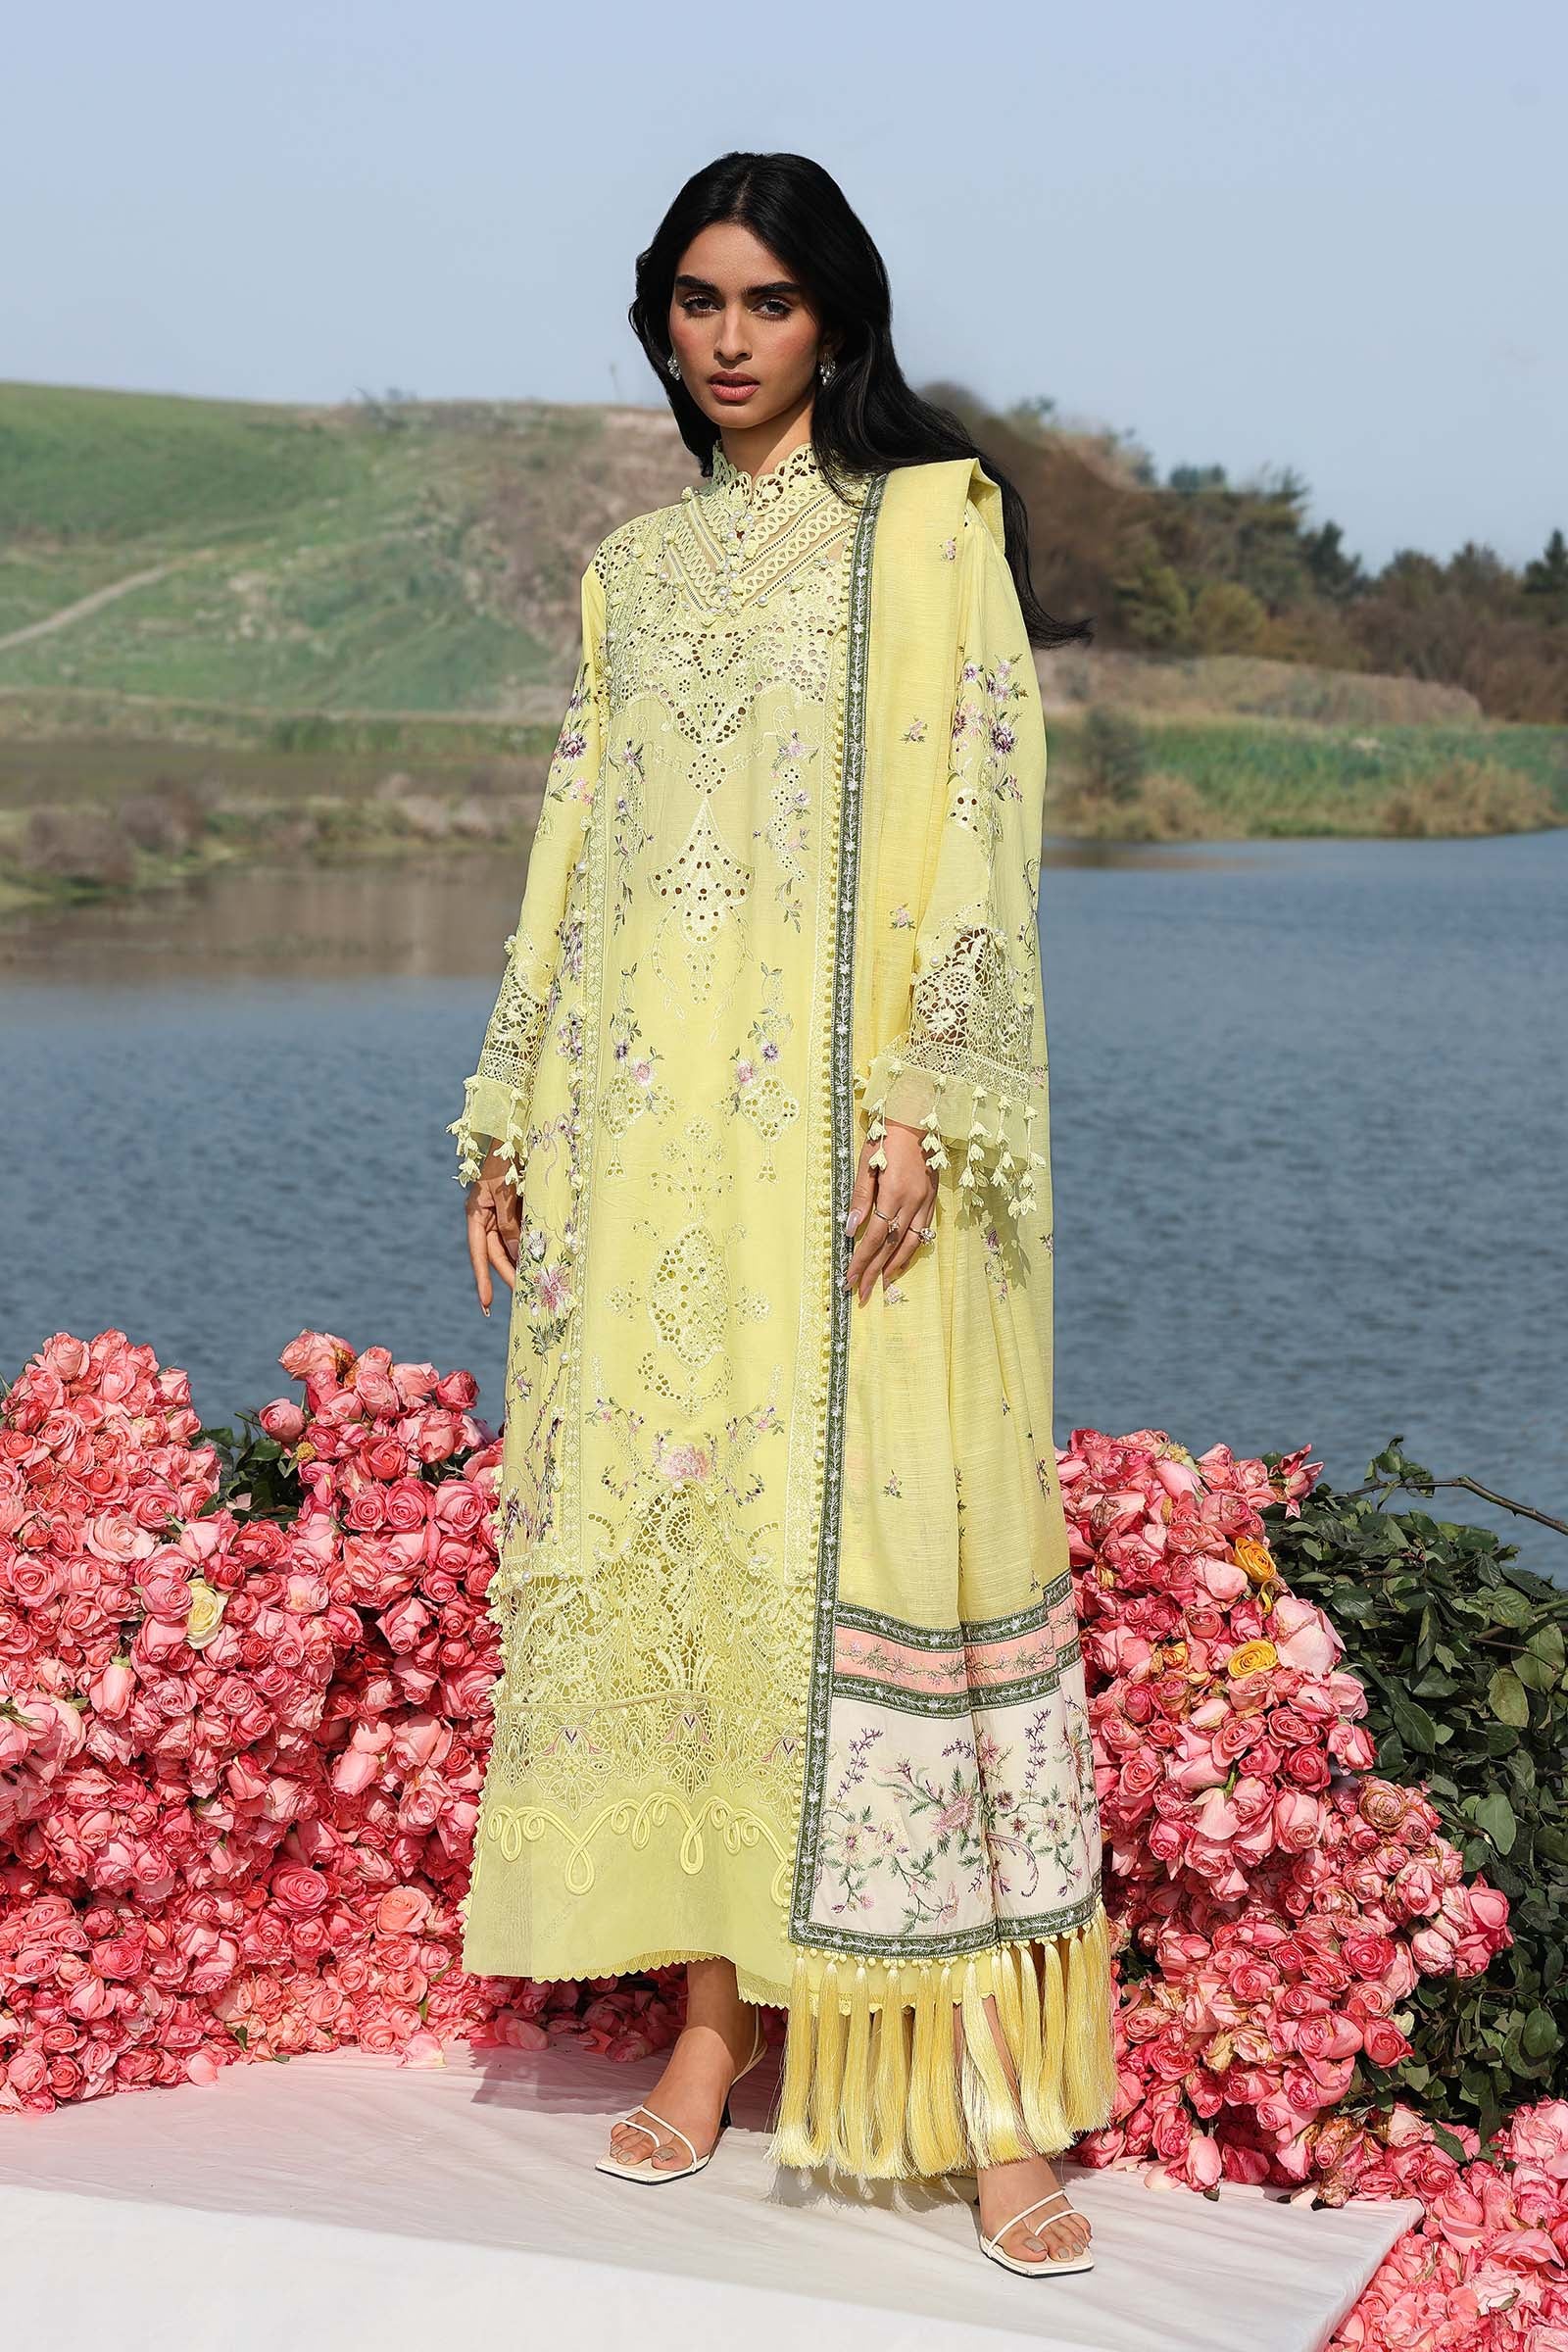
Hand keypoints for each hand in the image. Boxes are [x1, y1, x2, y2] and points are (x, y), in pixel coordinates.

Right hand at [465, 1143, 521, 1315]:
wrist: (515, 1128)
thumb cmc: (505, 1156)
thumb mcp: (504, 1190)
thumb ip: (509, 1222)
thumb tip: (517, 1254)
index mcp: (477, 1213)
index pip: (479, 1254)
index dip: (484, 1279)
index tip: (487, 1304)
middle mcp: (488, 1215)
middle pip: (497, 1253)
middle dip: (510, 1274)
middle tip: (525, 1296)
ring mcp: (503, 1210)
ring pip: (513, 1243)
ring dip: (524, 1261)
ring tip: (537, 1282)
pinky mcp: (519, 1204)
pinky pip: (525, 1229)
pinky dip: (533, 1243)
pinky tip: (544, 1256)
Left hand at [842, 1121, 936, 1304]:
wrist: (916, 1119)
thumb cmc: (885, 1138)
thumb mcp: (866, 1163)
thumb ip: (860, 1198)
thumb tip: (851, 1229)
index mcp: (893, 1193)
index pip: (875, 1237)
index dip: (861, 1260)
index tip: (849, 1278)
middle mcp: (913, 1202)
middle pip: (891, 1247)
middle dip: (874, 1272)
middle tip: (860, 1294)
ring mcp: (926, 1202)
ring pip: (910, 1244)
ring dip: (894, 1267)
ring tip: (881, 1285)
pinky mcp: (932, 1200)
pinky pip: (923, 1233)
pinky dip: (910, 1251)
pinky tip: (900, 1261)